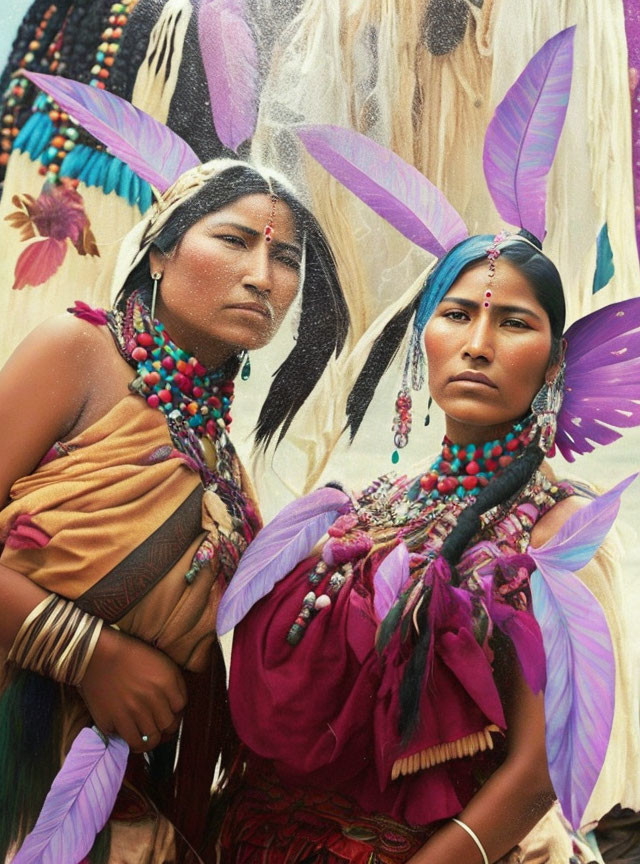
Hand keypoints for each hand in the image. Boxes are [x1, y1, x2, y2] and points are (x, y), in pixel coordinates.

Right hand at [79, 627, 187, 752]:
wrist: (96, 654)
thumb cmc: (129, 656)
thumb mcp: (160, 661)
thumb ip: (174, 683)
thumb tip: (177, 708)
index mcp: (166, 681)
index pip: (180, 708)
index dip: (176, 712)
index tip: (168, 712)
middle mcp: (152, 698)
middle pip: (169, 725)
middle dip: (166, 727)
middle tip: (158, 725)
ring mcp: (132, 711)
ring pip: (152, 739)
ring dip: (152, 739)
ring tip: (147, 735)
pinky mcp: (114, 721)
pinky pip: (131, 742)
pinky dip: (135, 743)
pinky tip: (133, 735)